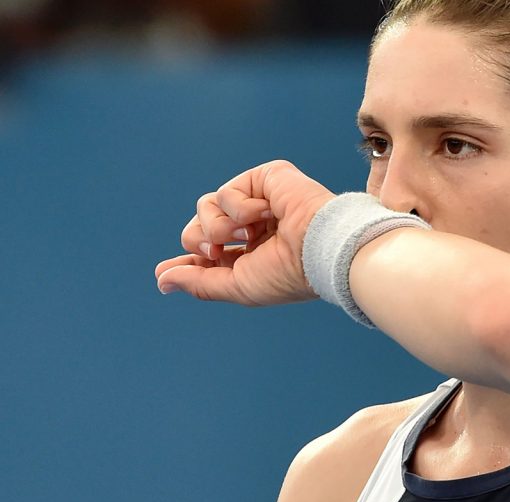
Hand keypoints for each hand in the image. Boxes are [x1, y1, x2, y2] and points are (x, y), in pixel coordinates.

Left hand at [155, 160, 335, 305]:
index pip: (210, 252)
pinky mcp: (265, 178)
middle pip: (199, 227)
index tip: (164, 271)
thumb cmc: (287, 274)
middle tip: (216, 250)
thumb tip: (162, 280)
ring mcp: (259, 201)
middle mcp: (256, 226)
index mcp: (255, 253)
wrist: (318, 249)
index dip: (190, 258)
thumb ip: (200, 282)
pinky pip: (226, 192)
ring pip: (206, 207)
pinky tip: (266, 214)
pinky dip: (240, 209)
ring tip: (246, 234)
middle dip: (198, 240)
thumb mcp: (237, 286)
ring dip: (218, 226)